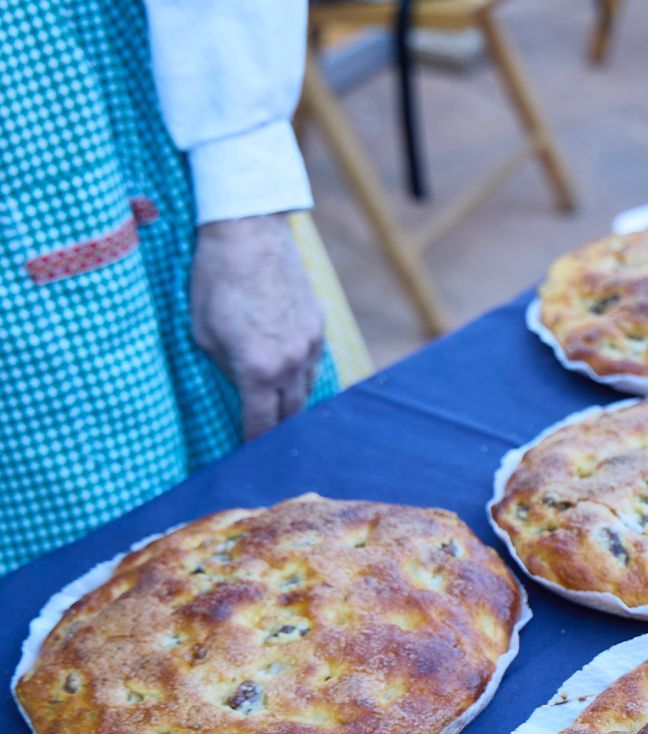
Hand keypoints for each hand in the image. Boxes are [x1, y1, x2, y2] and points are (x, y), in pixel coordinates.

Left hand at [190, 213, 324, 440]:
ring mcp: (311, 344)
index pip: (261, 424)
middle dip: (278, 432)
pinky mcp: (319, 325)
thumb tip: (240, 386)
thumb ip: (225, 369)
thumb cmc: (215, 280)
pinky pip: (314, 363)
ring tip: (281, 414)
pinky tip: (289, 376)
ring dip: (292, 404)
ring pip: (307, 390)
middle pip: (291, 414)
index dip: (254, 445)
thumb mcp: (202, 333)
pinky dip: (301, 375)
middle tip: (267, 445)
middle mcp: (291, 363)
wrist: (249, 233)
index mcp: (258, 369)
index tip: (249, 458)